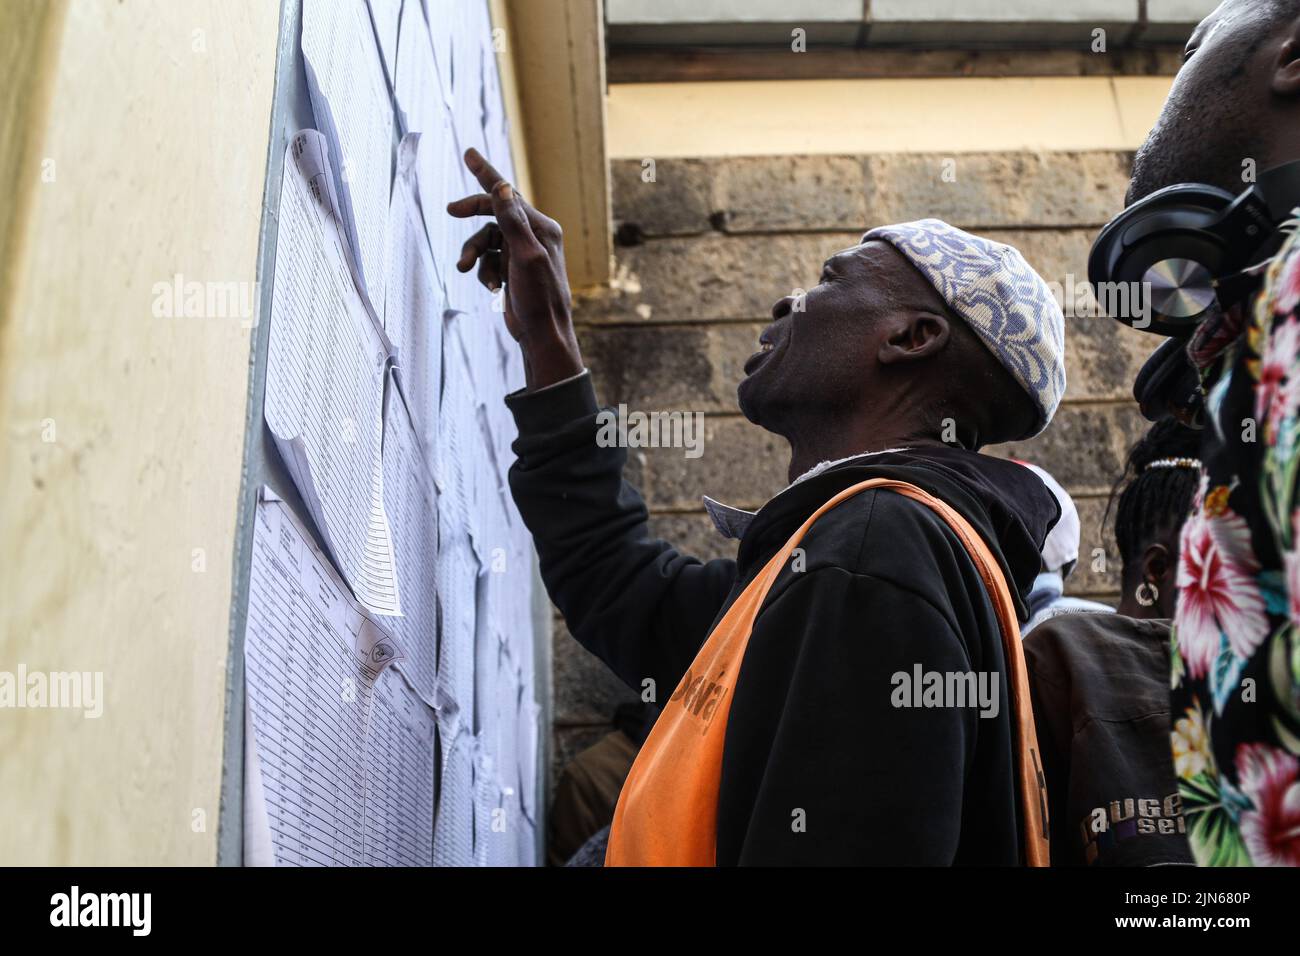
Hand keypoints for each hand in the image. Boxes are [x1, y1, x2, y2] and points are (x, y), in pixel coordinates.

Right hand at [447, 148, 583, 390]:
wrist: (542, 334)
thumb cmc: (540, 298)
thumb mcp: (525, 256)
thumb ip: (513, 221)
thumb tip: (502, 187)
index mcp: (541, 228)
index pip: (507, 194)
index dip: (486, 174)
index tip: (468, 153)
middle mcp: (533, 236)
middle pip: (493, 213)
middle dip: (471, 215)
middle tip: (450, 211)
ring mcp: (521, 253)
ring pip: (485, 241)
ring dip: (473, 254)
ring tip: (462, 268)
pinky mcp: (512, 270)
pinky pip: (488, 261)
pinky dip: (484, 272)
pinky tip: (493, 288)